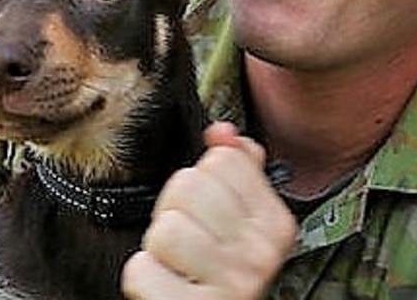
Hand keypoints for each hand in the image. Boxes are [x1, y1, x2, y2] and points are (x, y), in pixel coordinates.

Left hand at [122, 123, 296, 299]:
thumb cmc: (217, 276)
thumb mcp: (238, 224)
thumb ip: (237, 170)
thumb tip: (223, 132)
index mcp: (274, 226)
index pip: (223, 159)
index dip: (203, 182)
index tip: (209, 214)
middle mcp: (258, 255)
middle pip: (189, 184)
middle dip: (175, 211)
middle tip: (188, 242)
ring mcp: (229, 284)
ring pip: (166, 227)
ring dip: (159, 247)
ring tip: (177, 264)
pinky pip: (142, 269)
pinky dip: (144, 276)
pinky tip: (166, 283)